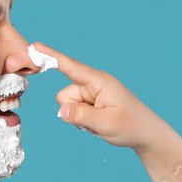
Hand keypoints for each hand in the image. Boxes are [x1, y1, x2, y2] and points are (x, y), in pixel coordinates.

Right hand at [34, 42, 172, 152]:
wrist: (146, 134)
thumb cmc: (131, 125)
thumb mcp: (106, 123)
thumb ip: (81, 115)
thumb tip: (61, 111)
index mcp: (99, 81)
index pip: (71, 67)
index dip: (52, 56)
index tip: (36, 47)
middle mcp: (94, 84)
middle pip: (65, 95)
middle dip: (73, 111)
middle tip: (95, 121)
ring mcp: (92, 94)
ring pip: (68, 105)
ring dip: (79, 118)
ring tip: (99, 123)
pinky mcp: (92, 103)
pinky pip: (74, 111)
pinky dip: (83, 121)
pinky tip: (98, 124)